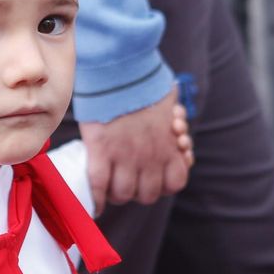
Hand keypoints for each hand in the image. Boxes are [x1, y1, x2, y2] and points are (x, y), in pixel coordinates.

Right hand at [80, 88, 190, 213]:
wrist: (121, 69)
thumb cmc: (144, 83)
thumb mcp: (169, 105)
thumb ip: (172, 123)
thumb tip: (176, 128)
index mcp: (170, 145)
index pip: (176, 182)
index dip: (165, 183)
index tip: (156, 177)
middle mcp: (151, 156)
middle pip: (149, 194)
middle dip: (141, 190)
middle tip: (132, 179)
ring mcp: (126, 156)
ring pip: (124, 194)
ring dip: (119, 193)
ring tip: (113, 183)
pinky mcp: (102, 151)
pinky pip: (99, 186)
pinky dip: (98, 199)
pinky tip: (97, 204)